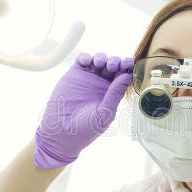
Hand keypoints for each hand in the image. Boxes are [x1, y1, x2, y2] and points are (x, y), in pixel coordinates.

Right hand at [34, 52, 132, 168]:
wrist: (61, 133)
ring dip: (102, 58)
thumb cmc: (85, 129)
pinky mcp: (74, 75)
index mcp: (112, 93)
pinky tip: (88, 62)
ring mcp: (88, 78)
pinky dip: (86, 57)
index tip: (129, 63)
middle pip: (113, 65)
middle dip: (115, 61)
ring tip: (101, 64)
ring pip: (98, 60)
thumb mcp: (104, 113)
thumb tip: (128, 75)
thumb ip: (115, 94)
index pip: (123, 76)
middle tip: (113, 65)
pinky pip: (82, 60)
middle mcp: (101, 84)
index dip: (127, 68)